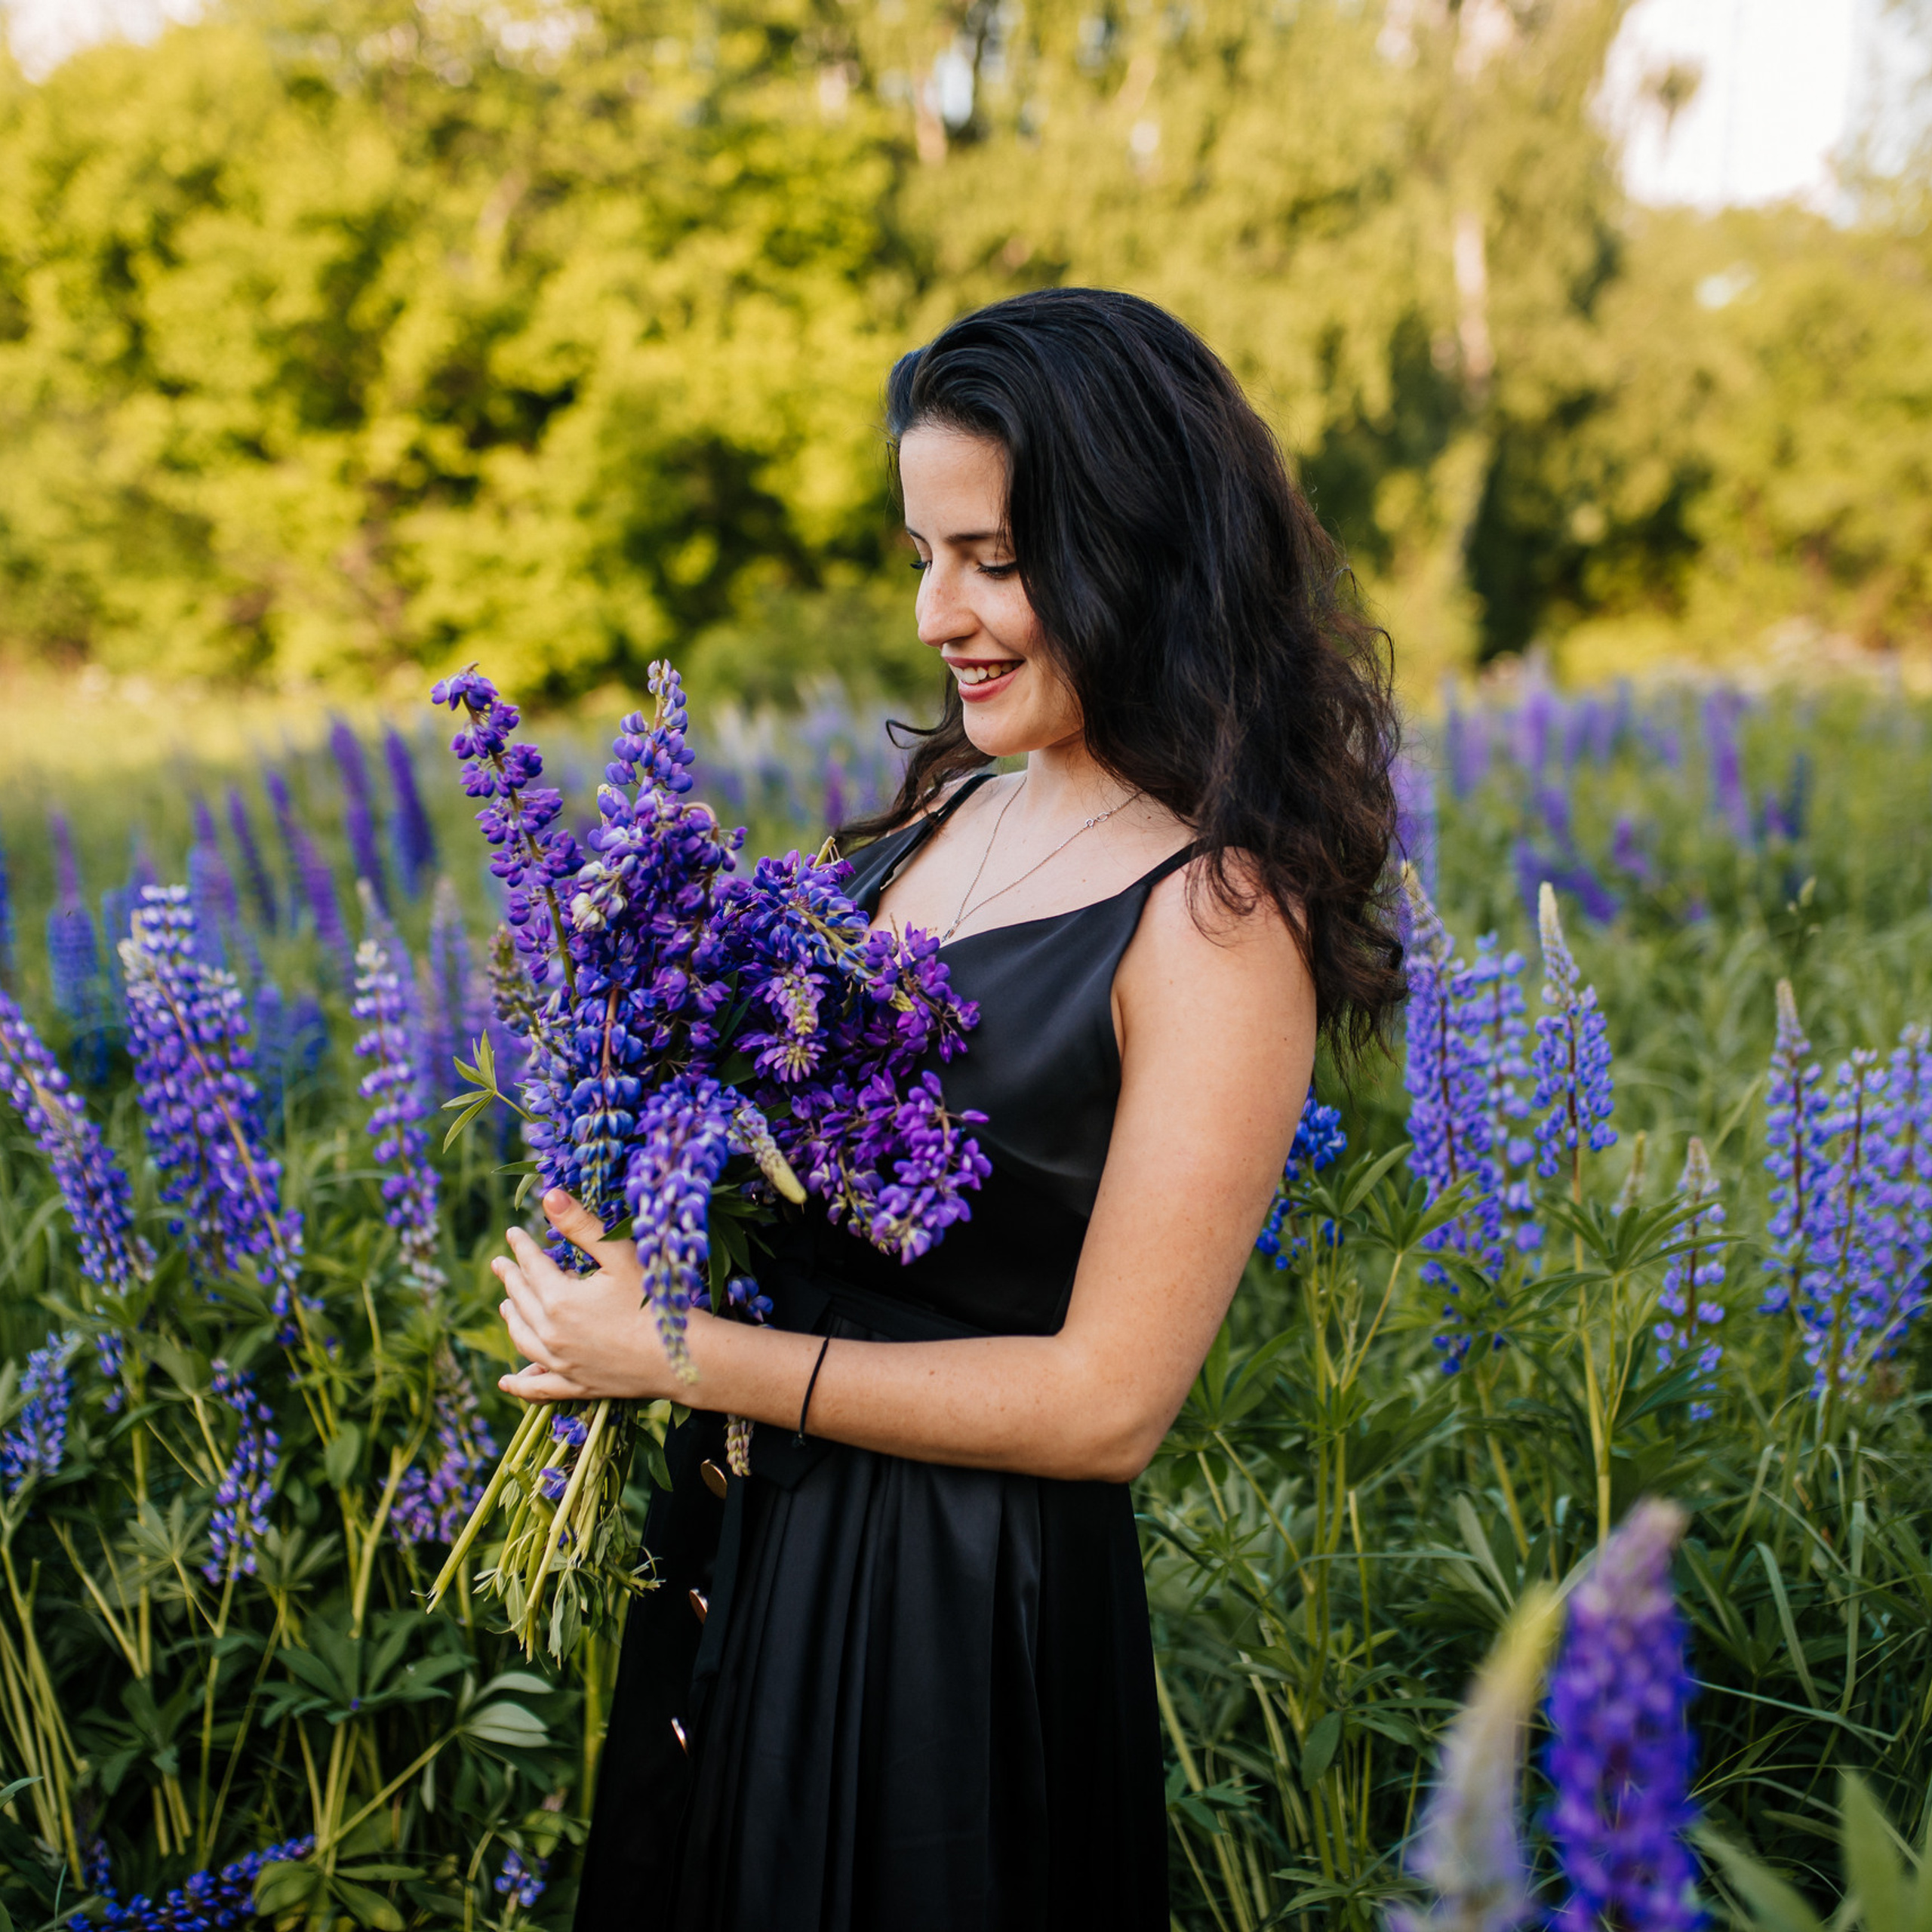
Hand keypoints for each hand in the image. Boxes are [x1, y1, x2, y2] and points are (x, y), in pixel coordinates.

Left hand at [492, 1190, 679, 1403]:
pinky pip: (538, 1388)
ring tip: (505, 1306)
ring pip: (523, 1339)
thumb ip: (581, 1225)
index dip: (521, 1246)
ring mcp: (562, 1364)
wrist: (681, 1357)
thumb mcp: (619, 1255)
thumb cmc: (655, 1299)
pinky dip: (520, 1384)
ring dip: (512, 1319)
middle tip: (499, 1264)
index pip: (531, 1265)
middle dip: (510, 1278)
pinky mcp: (576, 1386)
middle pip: (522, 1300)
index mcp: (558, 1299)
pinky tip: (507, 1382)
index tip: (512, 1233)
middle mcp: (551, 1334)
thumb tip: (549, 1195)